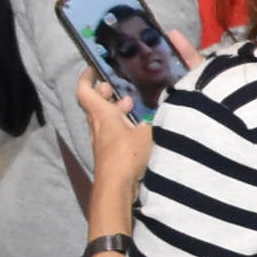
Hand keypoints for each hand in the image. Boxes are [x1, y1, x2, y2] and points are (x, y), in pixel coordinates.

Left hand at [75, 66, 154, 210]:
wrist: (116, 189)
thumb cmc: (127, 155)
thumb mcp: (149, 133)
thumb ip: (158, 119)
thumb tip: (172, 108)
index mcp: (103, 115)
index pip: (85, 91)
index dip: (86, 78)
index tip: (94, 68)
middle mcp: (98, 127)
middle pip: (95, 105)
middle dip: (105, 93)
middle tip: (119, 86)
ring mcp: (102, 142)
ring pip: (104, 119)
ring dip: (114, 110)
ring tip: (132, 104)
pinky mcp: (110, 154)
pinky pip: (112, 133)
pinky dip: (121, 125)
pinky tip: (139, 127)